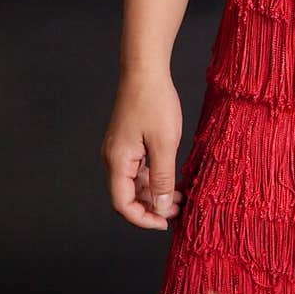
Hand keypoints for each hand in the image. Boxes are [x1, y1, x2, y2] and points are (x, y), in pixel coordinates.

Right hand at [100, 70, 184, 230]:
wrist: (145, 70)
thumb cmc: (155, 101)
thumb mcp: (165, 143)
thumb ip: (162, 178)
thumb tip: (162, 207)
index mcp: (117, 161)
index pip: (123, 205)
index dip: (143, 219)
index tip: (165, 223)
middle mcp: (113, 158)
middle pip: (128, 196)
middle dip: (152, 208)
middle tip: (179, 211)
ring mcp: (120, 150)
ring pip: (134, 183)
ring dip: (155, 193)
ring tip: (180, 197)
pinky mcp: (128, 142)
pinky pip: (138, 169)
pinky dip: (153, 178)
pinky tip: (171, 179)